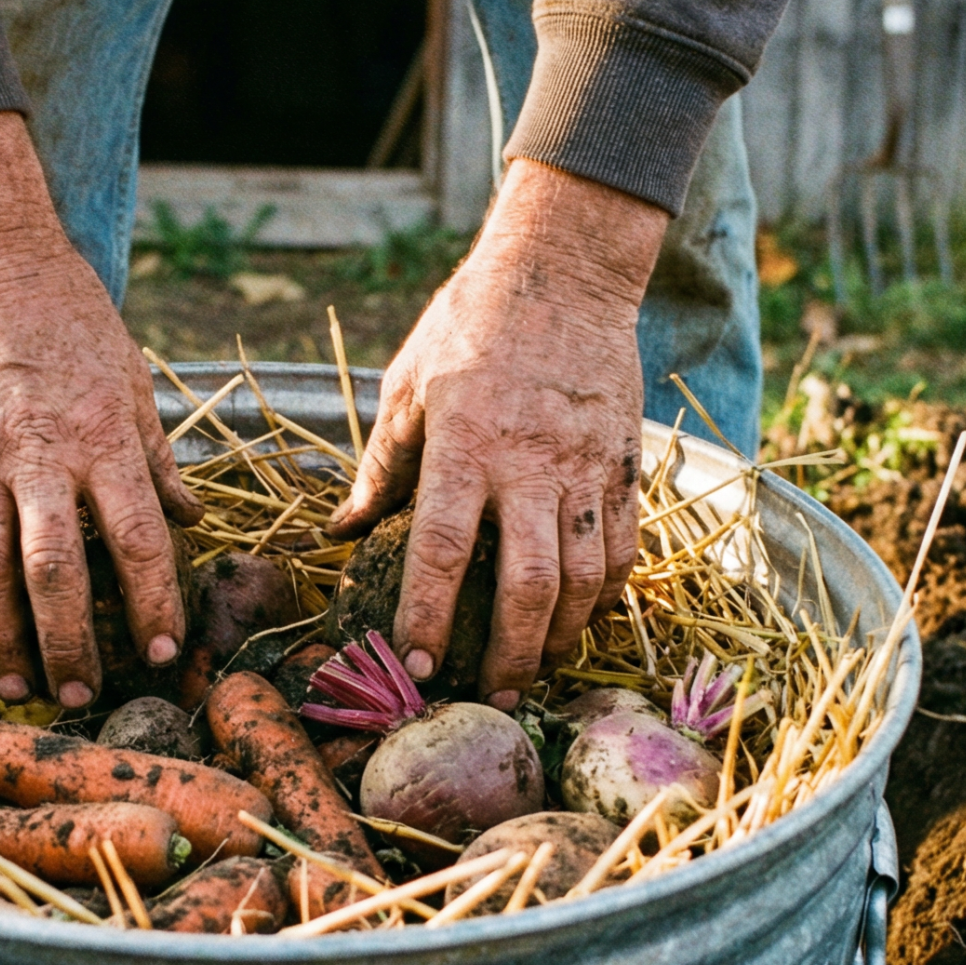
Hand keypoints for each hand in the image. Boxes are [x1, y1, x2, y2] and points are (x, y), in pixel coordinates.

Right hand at [0, 114, 200, 709]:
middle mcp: (38, 453)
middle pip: (54, 571)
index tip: (167, 653)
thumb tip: (191, 518)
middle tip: (81, 697)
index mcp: (101, 437)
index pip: (138, 538)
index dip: (154, 603)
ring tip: (16, 686)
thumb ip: (155, 457)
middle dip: (71, 643)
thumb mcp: (130, 379)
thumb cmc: (68, 315)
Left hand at [328, 160, 669, 708]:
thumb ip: (380, 466)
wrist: (566, 268)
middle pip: (527, 585)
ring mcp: (586, 467)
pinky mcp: (624, 465)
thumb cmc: (472, 321)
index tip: (410, 665)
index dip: (425, 615)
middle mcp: (531, 463)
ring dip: (560, 639)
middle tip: (486, 696)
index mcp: (465, 443)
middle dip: (506, 655)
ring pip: (584, 579)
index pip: (441, 548)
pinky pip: (622, 548)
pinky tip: (583, 622)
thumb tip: (341, 531)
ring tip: (534, 671)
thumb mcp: (408, 384)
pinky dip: (606, 596)